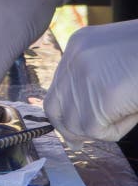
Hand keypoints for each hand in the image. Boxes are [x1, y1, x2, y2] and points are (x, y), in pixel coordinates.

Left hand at [44, 20, 137, 144]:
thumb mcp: (119, 64)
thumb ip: (96, 85)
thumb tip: (74, 131)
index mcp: (80, 44)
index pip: (57, 89)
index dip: (66, 114)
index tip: (76, 131)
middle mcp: (75, 56)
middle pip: (56, 108)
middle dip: (71, 128)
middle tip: (84, 141)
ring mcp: (85, 74)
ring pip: (77, 123)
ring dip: (103, 127)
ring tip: (130, 110)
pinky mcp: (102, 94)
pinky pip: (97, 130)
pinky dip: (116, 130)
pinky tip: (134, 112)